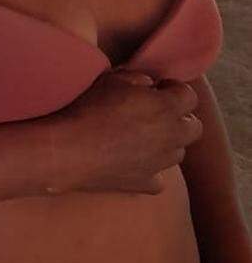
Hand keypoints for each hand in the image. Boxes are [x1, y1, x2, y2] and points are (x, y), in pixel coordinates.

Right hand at [50, 72, 202, 194]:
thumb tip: (148, 84)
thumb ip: (137, 79)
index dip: (174, 89)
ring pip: (178, 153)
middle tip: (156, 114)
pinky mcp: (145, 183)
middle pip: (194, 127)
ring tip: (141, 138)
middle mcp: (171, 136)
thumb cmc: (88, 109)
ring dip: (166, 144)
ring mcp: (160, 163)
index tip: (158, 88)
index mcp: (166, 106)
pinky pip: (158, 178)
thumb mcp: (111, 79)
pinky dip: (150, 171)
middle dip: (180, 118)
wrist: (69, 150)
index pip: (189, 96)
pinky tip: (132, 163)